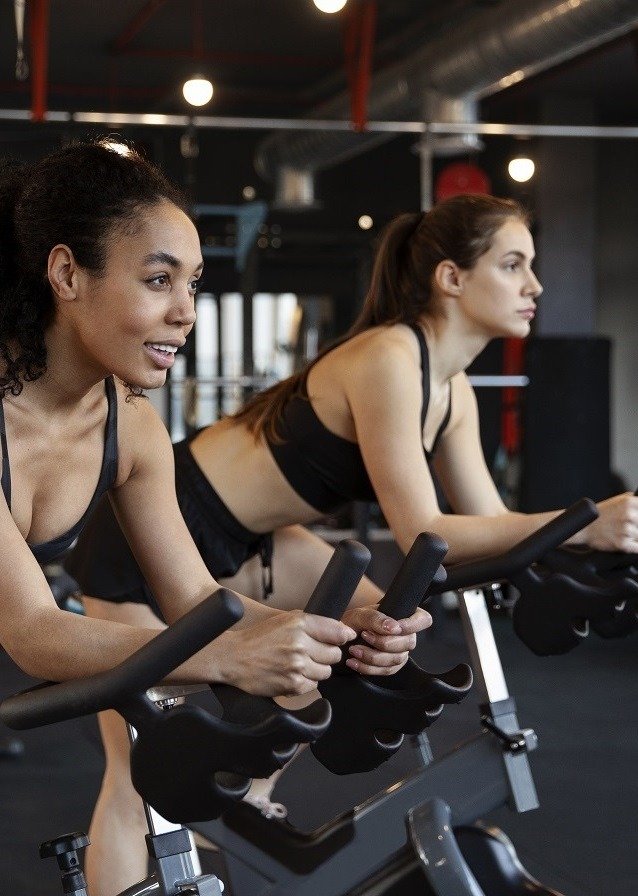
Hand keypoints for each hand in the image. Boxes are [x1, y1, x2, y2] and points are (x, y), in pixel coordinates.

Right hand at [217, 610, 355, 696]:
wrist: (233, 657)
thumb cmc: (259, 638)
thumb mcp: (286, 620)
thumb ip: (316, 624)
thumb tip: (346, 632)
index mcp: (300, 623)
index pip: (338, 632)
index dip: (340, 637)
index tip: (339, 640)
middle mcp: (300, 643)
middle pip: (334, 654)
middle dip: (326, 654)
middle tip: (310, 653)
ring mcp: (297, 665)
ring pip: (326, 671)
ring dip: (316, 669)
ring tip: (299, 663)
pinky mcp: (292, 684)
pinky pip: (313, 685)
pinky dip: (305, 681)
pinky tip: (291, 673)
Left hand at [341, 604, 431, 675]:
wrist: (346, 635)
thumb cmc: (356, 621)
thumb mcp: (361, 615)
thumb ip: (375, 618)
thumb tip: (393, 627)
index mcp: (405, 616)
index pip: (423, 620)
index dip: (412, 625)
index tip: (393, 628)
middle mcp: (407, 635)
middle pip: (409, 643)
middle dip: (383, 642)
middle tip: (364, 635)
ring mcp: (401, 652)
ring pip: (397, 659)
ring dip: (373, 656)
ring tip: (354, 649)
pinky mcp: (392, 666)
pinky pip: (386, 671)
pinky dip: (368, 668)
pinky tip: (355, 662)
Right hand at [582, 492, 637, 552]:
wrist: (584, 527)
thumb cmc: (602, 514)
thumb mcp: (618, 500)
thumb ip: (634, 501)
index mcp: (629, 502)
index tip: (636, 522)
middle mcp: (628, 515)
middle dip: (636, 527)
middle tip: (627, 528)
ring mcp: (625, 530)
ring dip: (635, 537)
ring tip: (624, 534)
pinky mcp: (622, 544)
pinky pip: (637, 548)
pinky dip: (633, 547)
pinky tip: (625, 542)